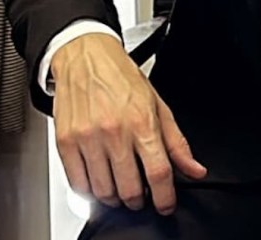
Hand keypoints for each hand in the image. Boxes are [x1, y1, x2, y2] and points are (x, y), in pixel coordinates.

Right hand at [51, 33, 206, 214]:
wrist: (86, 56)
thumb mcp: (157, 103)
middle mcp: (114, 132)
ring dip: (115, 197)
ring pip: (103, 192)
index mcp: (142, 121)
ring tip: (120, 185)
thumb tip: (194, 168)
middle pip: (129, 189)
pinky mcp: (66, 143)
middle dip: (139, 200)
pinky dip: (90, 192)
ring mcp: (88, 139)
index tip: (166, 204)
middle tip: (142, 194)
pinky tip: (99, 180)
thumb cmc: (121, 77)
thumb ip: (176, 141)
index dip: (165, 197)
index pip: (158, 172)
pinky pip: (78, 185)